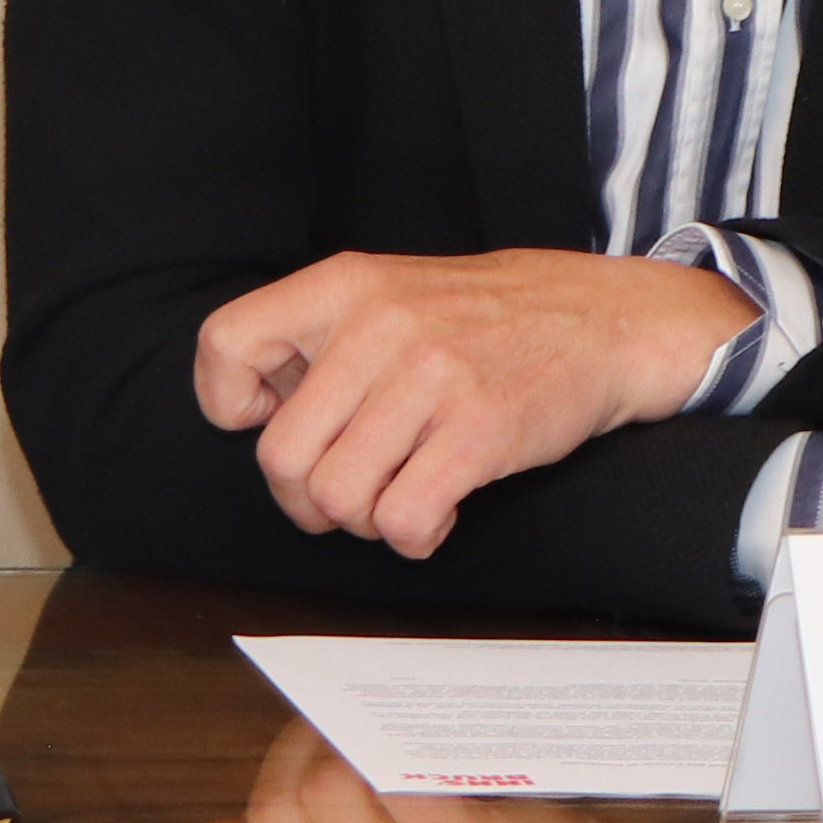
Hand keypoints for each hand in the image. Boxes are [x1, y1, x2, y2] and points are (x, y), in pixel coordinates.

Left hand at [194, 249, 758, 557]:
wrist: (597, 318)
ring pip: (337, 498)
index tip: (272, 419)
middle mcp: (377, 326)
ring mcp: (430, 378)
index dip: (231, 403)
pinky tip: (433, 514)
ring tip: (396, 497)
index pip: (225, 345)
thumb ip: (315, 340)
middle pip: (280, 456)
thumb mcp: (385, 294)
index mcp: (342, 285)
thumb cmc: (479, 320)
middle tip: (343, 493)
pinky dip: (411, 536)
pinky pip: (403, 520)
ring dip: (361, 520)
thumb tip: (248, 412)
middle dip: (304, 498)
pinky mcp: (479, 432)